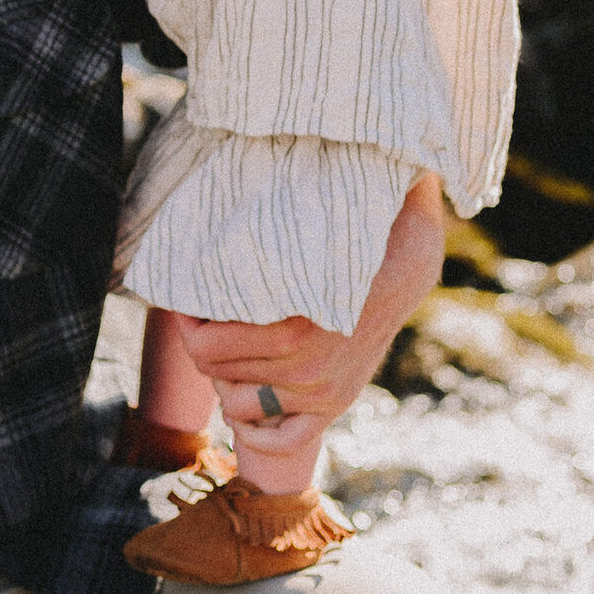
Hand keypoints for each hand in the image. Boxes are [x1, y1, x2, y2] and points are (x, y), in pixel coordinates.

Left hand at [178, 172, 447, 432]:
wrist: (411, 265)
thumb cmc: (365, 220)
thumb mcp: (348, 192)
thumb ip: (327, 178)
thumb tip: (336, 154)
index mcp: (299, 325)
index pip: (208, 343)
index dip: (183, 317)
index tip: (182, 293)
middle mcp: (308, 367)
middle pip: (214, 369)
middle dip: (198, 338)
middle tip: (196, 311)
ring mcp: (321, 393)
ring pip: (236, 402)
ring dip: (224, 375)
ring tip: (223, 340)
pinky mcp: (332, 408)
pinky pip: (276, 439)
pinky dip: (253, 426)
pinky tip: (244, 395)